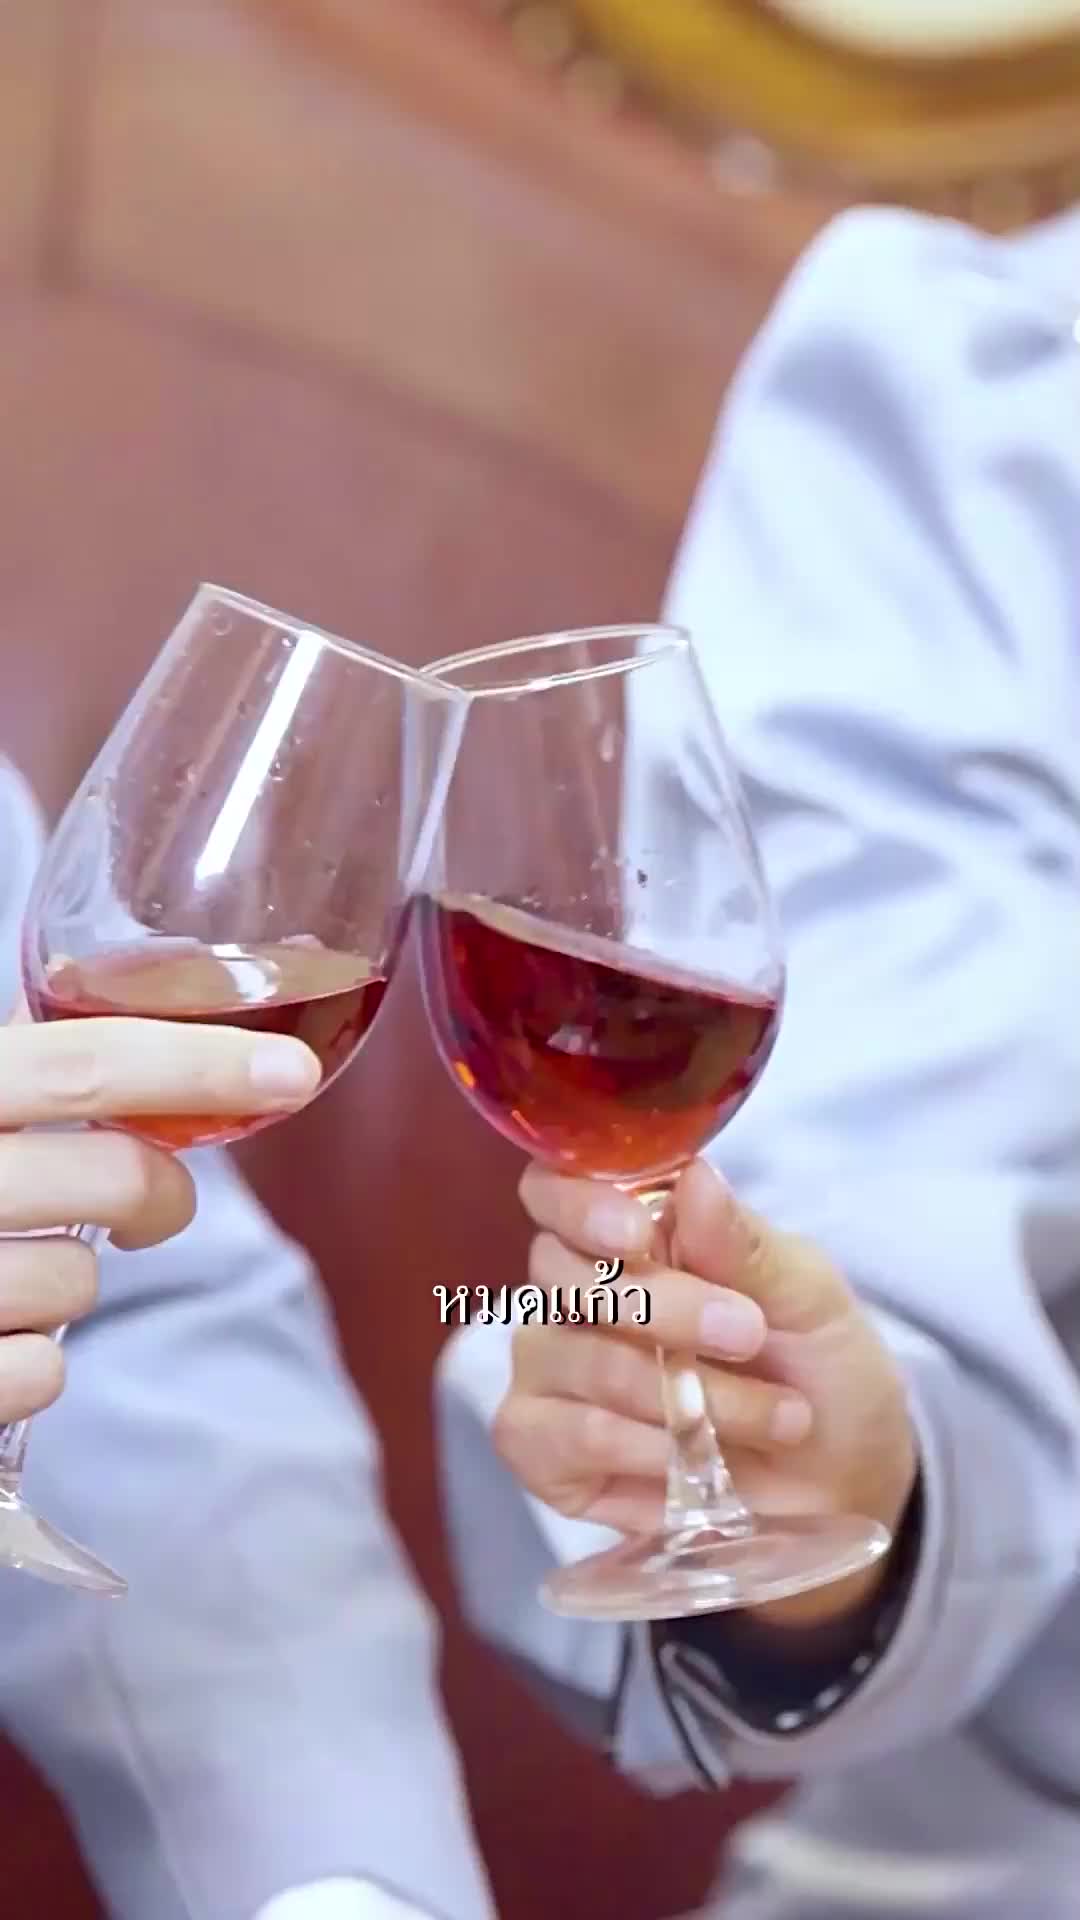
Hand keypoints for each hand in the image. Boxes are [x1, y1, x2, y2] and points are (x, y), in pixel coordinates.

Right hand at [0, 1011, 319, 1423]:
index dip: (199, 1062)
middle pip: (114, 1175)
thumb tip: (128, 1004)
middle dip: (158, 1194)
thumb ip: (17, 1063)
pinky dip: (25, 1367)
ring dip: (65, 1287)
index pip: (84, 1060)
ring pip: (78, 1284)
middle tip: (148, 1207)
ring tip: (1, 1274)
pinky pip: (41, 1374)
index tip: (291, 1072)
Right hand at [497, 1157, 916, 1632]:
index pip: (554, 1190)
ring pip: (574, 1359)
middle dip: (658, 1307)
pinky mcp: (545, 1450)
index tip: (638, 1233)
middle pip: (560, 1274)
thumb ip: (743, 1243)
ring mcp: (553, 1371)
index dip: (579, 1204)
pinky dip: (640, 1449)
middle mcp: (574, 1295)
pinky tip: (695, 1461)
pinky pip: (565, 1437)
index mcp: (628, 1231)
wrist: (843, 1481)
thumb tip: (695, 1176)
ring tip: (774, 1417)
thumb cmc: (820, 1369)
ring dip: (679, 1394)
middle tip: (748, 1334)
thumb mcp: (808, 1298)